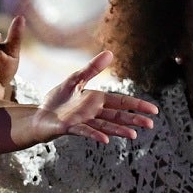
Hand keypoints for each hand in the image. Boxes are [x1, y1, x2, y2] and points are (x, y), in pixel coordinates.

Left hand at [35, 51, 157, 144]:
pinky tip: (105, 139)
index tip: (154, 110)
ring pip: (105, 126)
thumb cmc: (57, 100)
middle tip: (151, 124)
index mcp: (96, 100)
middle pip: (117, 116)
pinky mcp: (71, 128)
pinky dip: (95, 134)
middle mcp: (93, 113)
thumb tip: (110, 53)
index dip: (137, 105)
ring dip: (119, 130)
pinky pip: (85, 131)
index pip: (121, 102)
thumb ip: (91, 69)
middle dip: (134, 119)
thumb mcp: (75, 80)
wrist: (39, 115)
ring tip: (133, 135)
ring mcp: (83, 122)